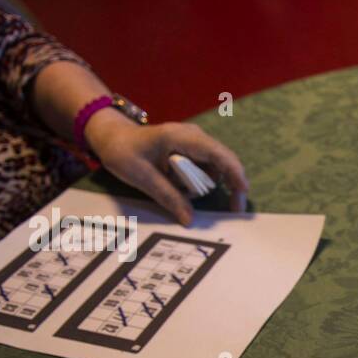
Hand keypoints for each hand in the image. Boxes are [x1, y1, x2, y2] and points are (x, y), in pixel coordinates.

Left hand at [84, 113, 248, 224]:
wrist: (114, 137)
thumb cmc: (123, 151)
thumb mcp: (141, 177)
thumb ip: (168, 197)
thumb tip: (190, 220)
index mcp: (181, 137)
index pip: (218, 154)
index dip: (235, 173)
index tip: (242, 194)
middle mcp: (194, 137)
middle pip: (224, 162)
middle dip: (229, 185)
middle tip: (234, 209)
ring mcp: (195, 143)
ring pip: (214, 170)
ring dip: (202, 186)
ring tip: (175, 188)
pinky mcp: (193, 151)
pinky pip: (205, 170)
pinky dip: (197, 183)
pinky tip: (178, 184)